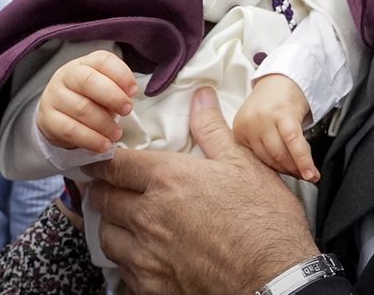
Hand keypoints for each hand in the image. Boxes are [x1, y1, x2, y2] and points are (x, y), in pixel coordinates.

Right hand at [37, 50, 137, 153]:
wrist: (59, 115)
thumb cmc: (88, 98)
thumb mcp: (104, 88)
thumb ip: (117, 88)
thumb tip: (130, 94)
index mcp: (84, 63)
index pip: (103, 61)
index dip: (121, 75)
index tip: (134, 91)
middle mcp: (66, 75)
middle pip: (88, 81)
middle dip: (113, 97)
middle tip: (127, 110)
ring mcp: (54, 96)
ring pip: (81, 108)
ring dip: (104, 124)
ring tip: (116, 133)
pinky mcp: (48, 119)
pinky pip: (70, 130)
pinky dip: (91, 139)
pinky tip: (103, 144)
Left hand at [88, 88, 317, 294]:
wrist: (275, 277)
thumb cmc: (264, 220)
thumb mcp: (243, 164)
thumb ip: (212, 129)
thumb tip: (200, 97)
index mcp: (168, 180)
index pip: (116, 165)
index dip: (103, 161)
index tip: (99, 160)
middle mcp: (149, 216)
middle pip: (105, 199)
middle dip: (103, 190)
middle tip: (109, 188)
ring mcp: (148, 255)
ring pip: (108, 236)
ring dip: (112, 225)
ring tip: (124, 222)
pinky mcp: (153, 286)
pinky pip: (123, 271)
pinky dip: (127, 261)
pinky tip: (142, 256)